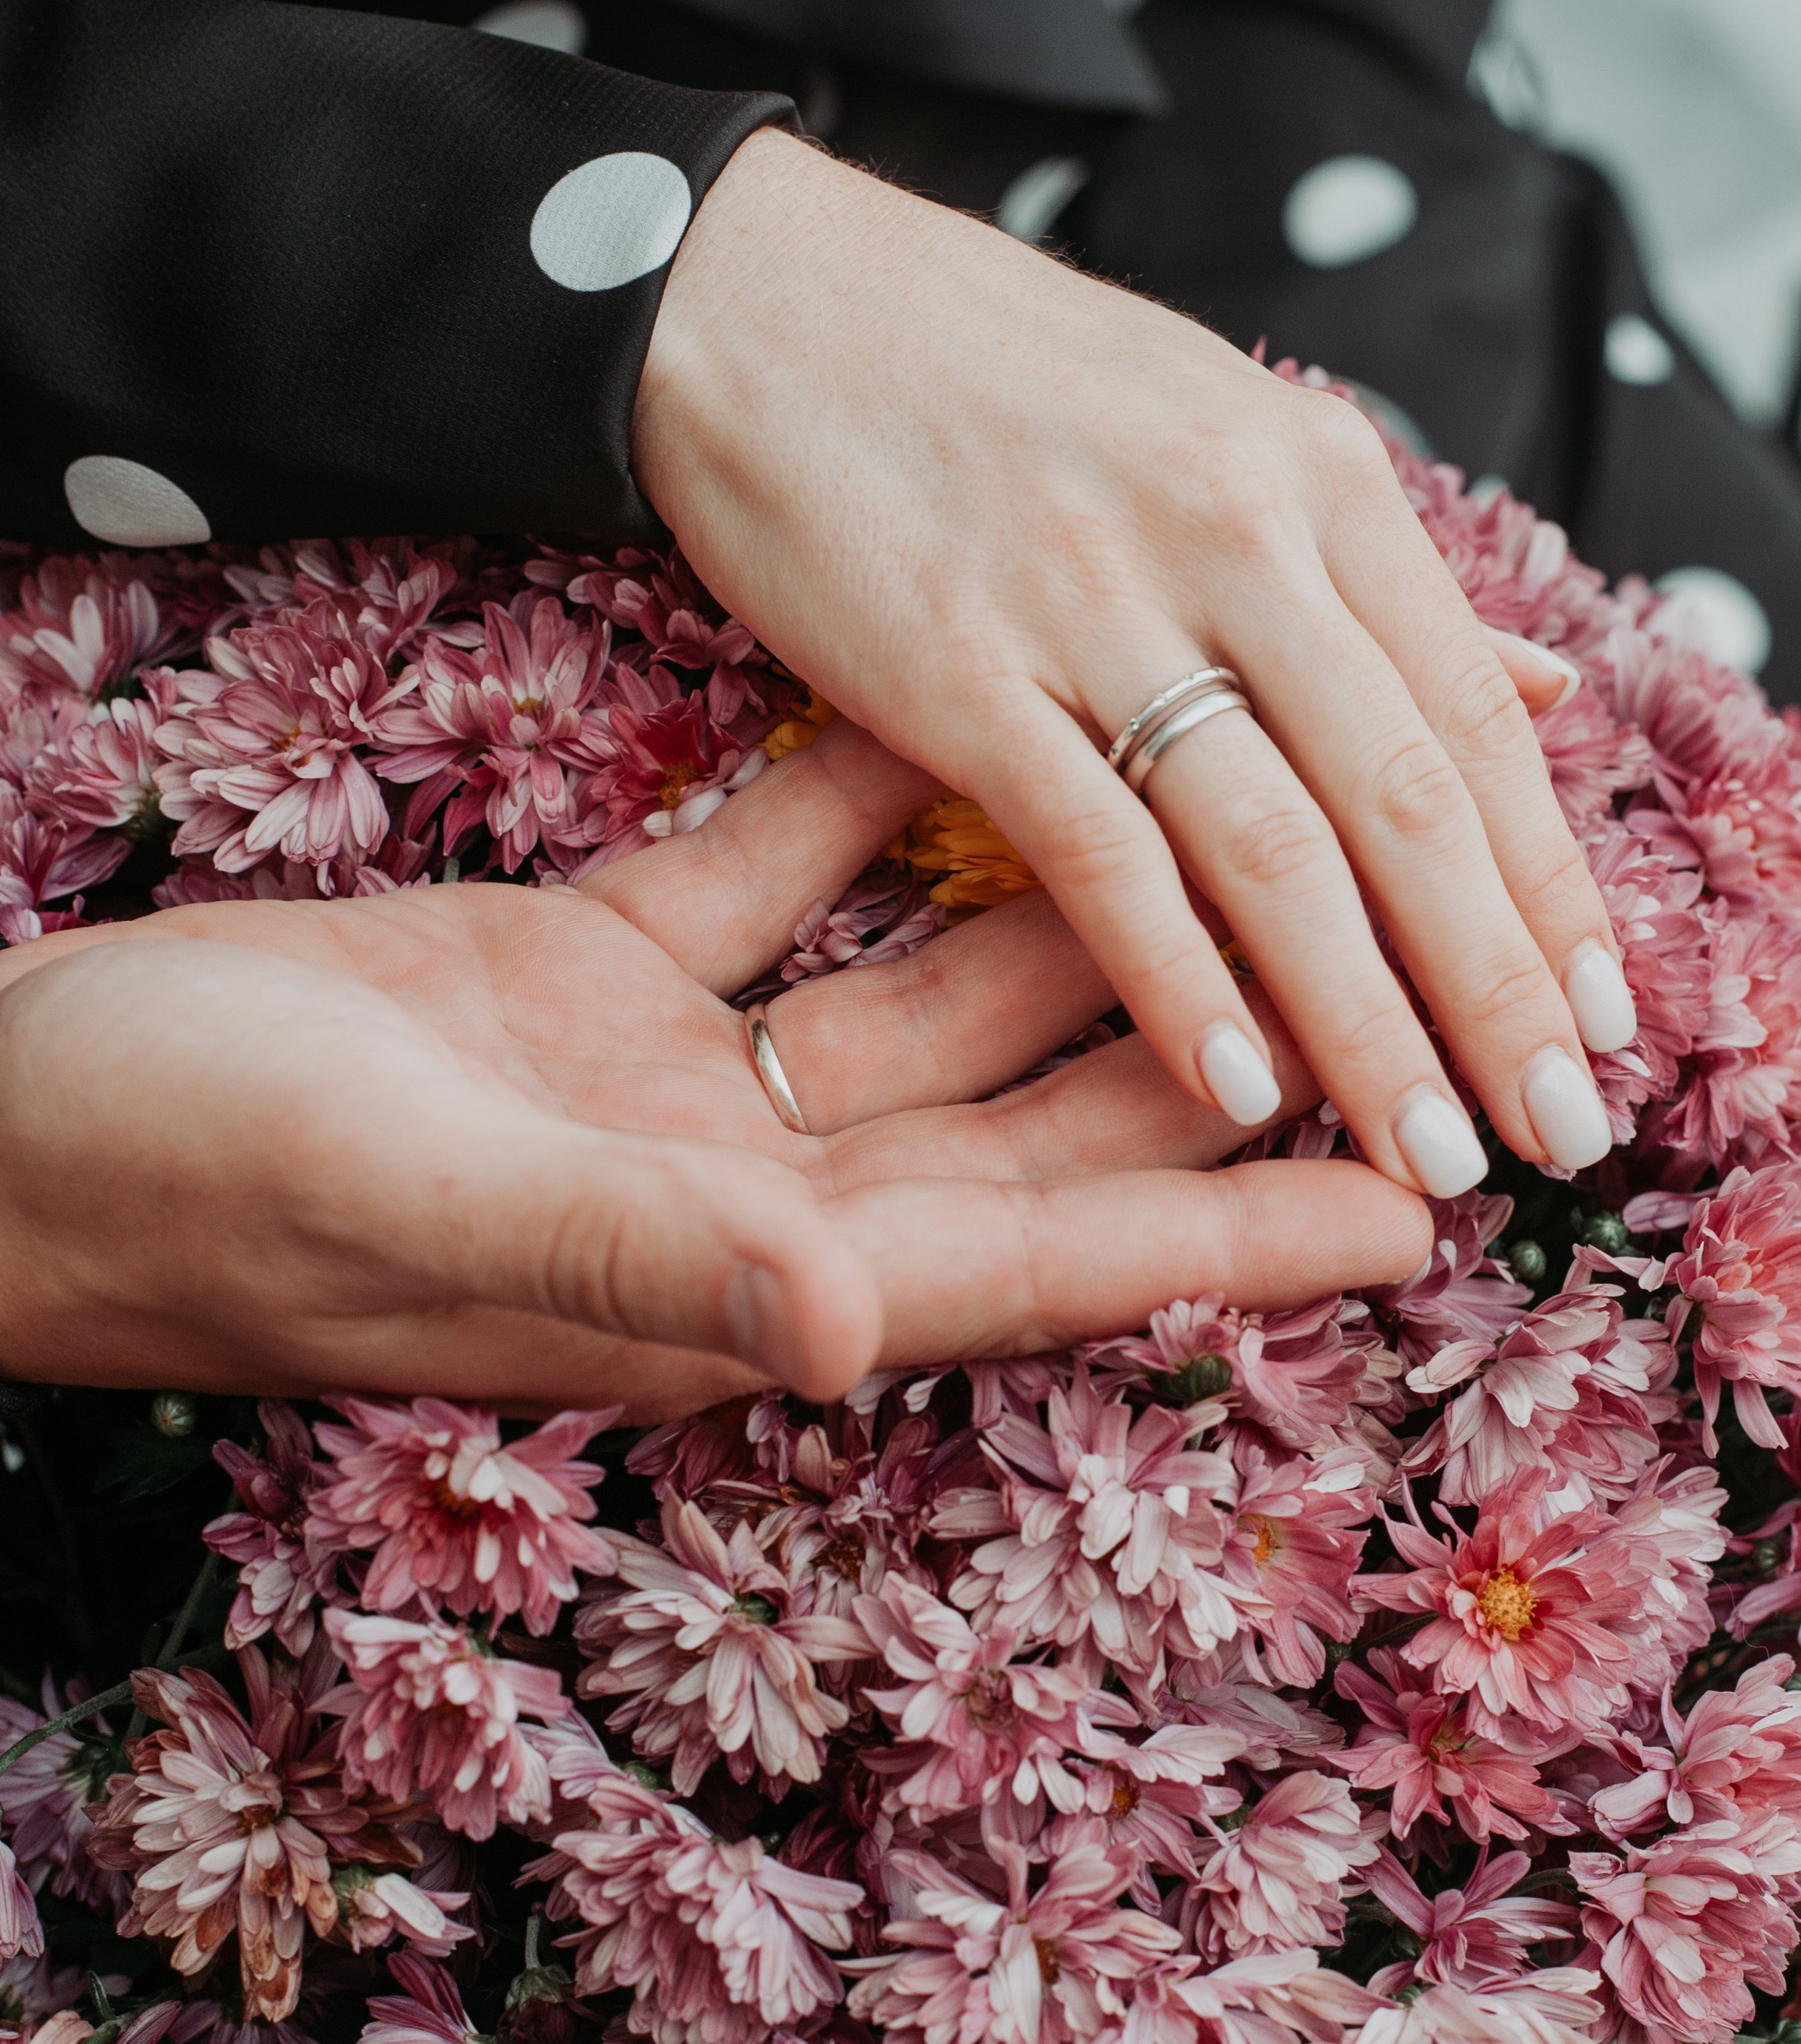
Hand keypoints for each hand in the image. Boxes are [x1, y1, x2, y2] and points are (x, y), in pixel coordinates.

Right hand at [0, 724, 1428, 1411]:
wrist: (22, 1127)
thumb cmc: (189, 1191)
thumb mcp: (420, 1199)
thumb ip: (642, 1257)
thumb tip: (850, 1329)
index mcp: (747, 1272)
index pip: (1049, 1256)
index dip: (1235, 1235)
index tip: (1418, 1209)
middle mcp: (747, 1189)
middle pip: (1039, 1123)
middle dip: (1219, 1062)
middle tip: (1398, 994)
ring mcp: (674, 1081)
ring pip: (932, 990)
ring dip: (1081, 909)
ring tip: (1257, 821)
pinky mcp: (587, 975)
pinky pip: (773, 877)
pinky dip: (864, 802)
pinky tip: (974, 714)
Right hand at [634, 131, 1634, 1205]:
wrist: (759, 290)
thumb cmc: (999, 377)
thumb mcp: (1225, 430)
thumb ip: (1379, 582)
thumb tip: (1553, 694)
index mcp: (1318, 473)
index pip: (1476, 716)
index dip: (1554, 887)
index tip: (1616, 1029)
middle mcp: (1236, 529)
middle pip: (1408, 799)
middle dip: (1500, 990)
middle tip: (1565, 1138)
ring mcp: (1096, 600)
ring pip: (1275, 846)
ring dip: (1369, 1022)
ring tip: (1437, 1156)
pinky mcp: (957, 667)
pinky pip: (1094, 849)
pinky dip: (1177, 979)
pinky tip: (1240, 1091)